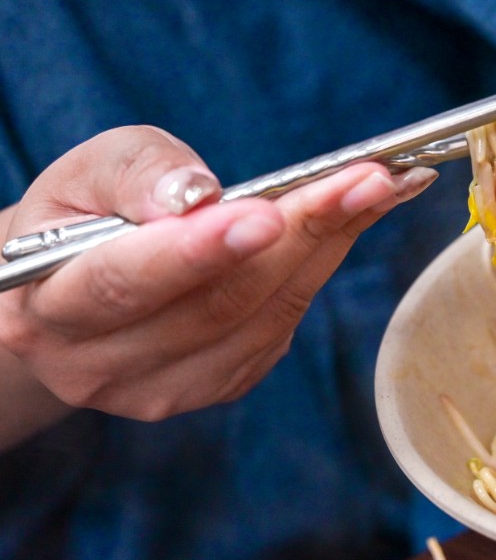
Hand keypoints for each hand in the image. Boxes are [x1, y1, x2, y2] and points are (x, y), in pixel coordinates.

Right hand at [0, 125, 437, 427]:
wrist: (76, 286)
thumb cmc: (84, 216)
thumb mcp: (88, 172)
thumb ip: (137, 174)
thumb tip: (198, 196)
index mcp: (52, 307)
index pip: (127, 283)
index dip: (200, 252)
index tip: (268, 213)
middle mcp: (102, 364)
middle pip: (217, 306)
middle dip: (302, 235)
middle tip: (368, 181)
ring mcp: (164, 387)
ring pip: (264, 320)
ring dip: (330, 247)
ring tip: (380, 187)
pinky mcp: (217, 387)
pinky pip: (282, 329)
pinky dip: (322, 268)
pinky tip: (352, 221)